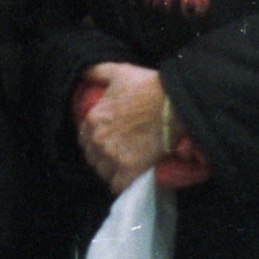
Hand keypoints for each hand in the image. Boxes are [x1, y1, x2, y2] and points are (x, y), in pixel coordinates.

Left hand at [77, 62, 165, 195]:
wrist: (175, 104)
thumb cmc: (149, 86)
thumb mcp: (120, 72)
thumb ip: (97, 71)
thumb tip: (84, 73)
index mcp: (93, 118)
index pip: (83, 138)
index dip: (93, 140)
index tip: (107, 140)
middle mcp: (99, 139)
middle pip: (92, 157)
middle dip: (101, 156)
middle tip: (117, 153)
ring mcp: (114, 157)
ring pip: (103, 173)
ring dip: (111, 171)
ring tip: (123, 166)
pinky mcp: (131, 171)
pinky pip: (118, 186)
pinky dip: (122, 185)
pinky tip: (129, 179)